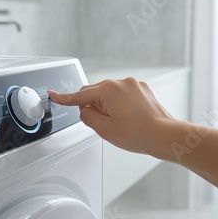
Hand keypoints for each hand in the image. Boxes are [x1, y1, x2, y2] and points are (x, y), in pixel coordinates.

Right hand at [48, 78, 174, 154]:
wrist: (164, 135)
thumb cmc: (137, 134)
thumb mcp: (103, 129)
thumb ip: (87, 116)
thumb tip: (85, 110)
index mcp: (108, 90)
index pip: (80, 95)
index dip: (64, 98)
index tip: (53, 95)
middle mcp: (121, 83)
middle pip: (95, 92)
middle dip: (91, 105)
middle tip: (99, 122)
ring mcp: (133, 85)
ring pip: (109, 93)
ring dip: (106, 105)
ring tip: (118, 123)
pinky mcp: (143, 90)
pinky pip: (123, 94)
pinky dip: (119, 104)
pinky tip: (126, 118)